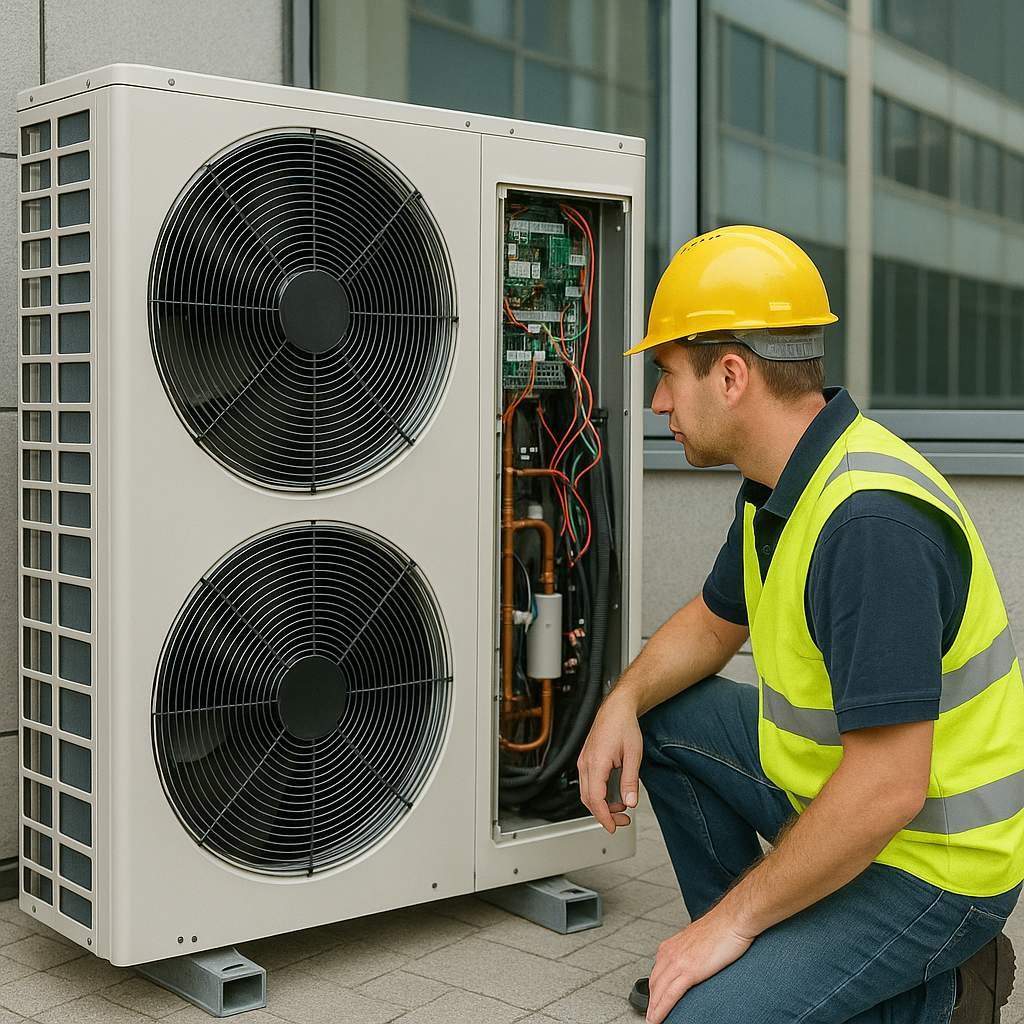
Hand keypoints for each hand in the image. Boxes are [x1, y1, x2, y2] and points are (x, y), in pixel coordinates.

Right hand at [576, 691, 641, 832]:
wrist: (617, 708)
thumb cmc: (624, 726)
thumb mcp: (633, 755)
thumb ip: (630, 781)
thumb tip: (630, 802)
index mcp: (596, 762)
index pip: (595, 798)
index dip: (604, 816)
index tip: (613, 827)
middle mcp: (586, 763)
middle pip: (588, 799)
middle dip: (604, 814)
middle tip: (623, 820)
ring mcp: (584, 761)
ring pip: (587, 792)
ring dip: (602, 804)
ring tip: (622, 806)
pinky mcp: (586, 760)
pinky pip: (588, 783)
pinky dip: (600, 793)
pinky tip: (614, 794)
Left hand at [645, 908, 755, 1022]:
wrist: (732, 920)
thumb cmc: (721, 929)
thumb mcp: (697, 941)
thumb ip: (689, 953)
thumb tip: (692, 963)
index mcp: (671, 946)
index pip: (657, 972)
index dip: (654, 989)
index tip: (653, 1001)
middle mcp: (670, 952)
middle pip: (654, 983)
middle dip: (651, 1001)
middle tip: (650, 1015)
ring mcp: (677, 961)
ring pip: (658, 991)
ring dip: (653, 1009)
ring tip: (652, 1021)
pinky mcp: (688, 971)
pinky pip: (670, 995)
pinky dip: (661, 1009)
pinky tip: (657, 1019)